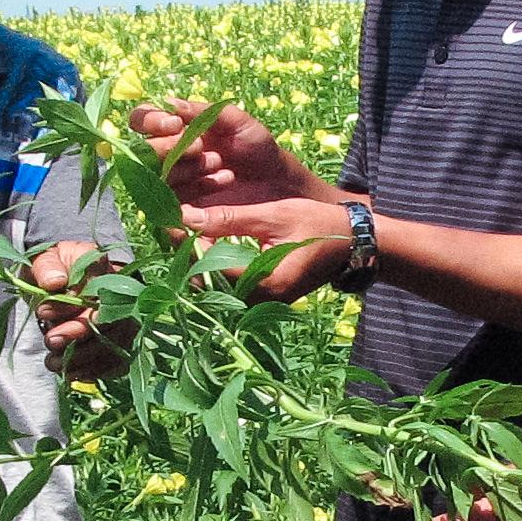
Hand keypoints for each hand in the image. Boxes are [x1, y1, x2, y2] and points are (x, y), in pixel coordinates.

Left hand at [31, 240, 129, 379]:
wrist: (65, 275)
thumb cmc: (55, 267)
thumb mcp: (44, 259)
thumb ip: (47, 267)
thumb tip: (55, 282)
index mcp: (102, 268)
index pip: (101, 295)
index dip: (76, 312)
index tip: (44, 313)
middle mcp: (123, 293)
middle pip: (112, 324)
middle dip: (78, 339)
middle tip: (51, 342)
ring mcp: (126, 318)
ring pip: (117, 346)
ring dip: (84, 360)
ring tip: (54, 363)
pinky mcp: (123, 339)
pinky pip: (119, 361)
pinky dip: (96, 371)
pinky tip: (73, 373)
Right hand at [129, 99, 330, 206]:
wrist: (278, 186)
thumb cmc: (257, 148)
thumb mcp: (238, 123)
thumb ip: (205, 111)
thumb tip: (170, 102)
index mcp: (174, 129)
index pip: (141, 120)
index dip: (150, 121)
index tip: (175, 124)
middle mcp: (166, 157)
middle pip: (143, 152)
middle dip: (170, 149)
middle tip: (201, 148)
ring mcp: (171, 185)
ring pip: (157, 178)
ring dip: (187, 171)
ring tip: (222, 166)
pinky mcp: (180, 211)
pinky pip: (172, 204)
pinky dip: (196, 193)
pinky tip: (221, 182)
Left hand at [178, 197, 354, 302]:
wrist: (354, 245)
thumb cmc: (318, 224)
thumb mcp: (274, 215)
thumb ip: (229, 219)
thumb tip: (186, 216)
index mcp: (266, 282)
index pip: (210, 268)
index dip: (184, 244)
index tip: (167, 220)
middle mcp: (262, 302)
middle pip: (207, 284)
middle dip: (185, 255)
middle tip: (169, 224)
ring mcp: (263, 305)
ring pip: (214, 288)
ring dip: (197, 261)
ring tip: (183, 231)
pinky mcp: (263, 301)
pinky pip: (228, 287)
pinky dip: (213, 267)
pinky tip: (204, 244)